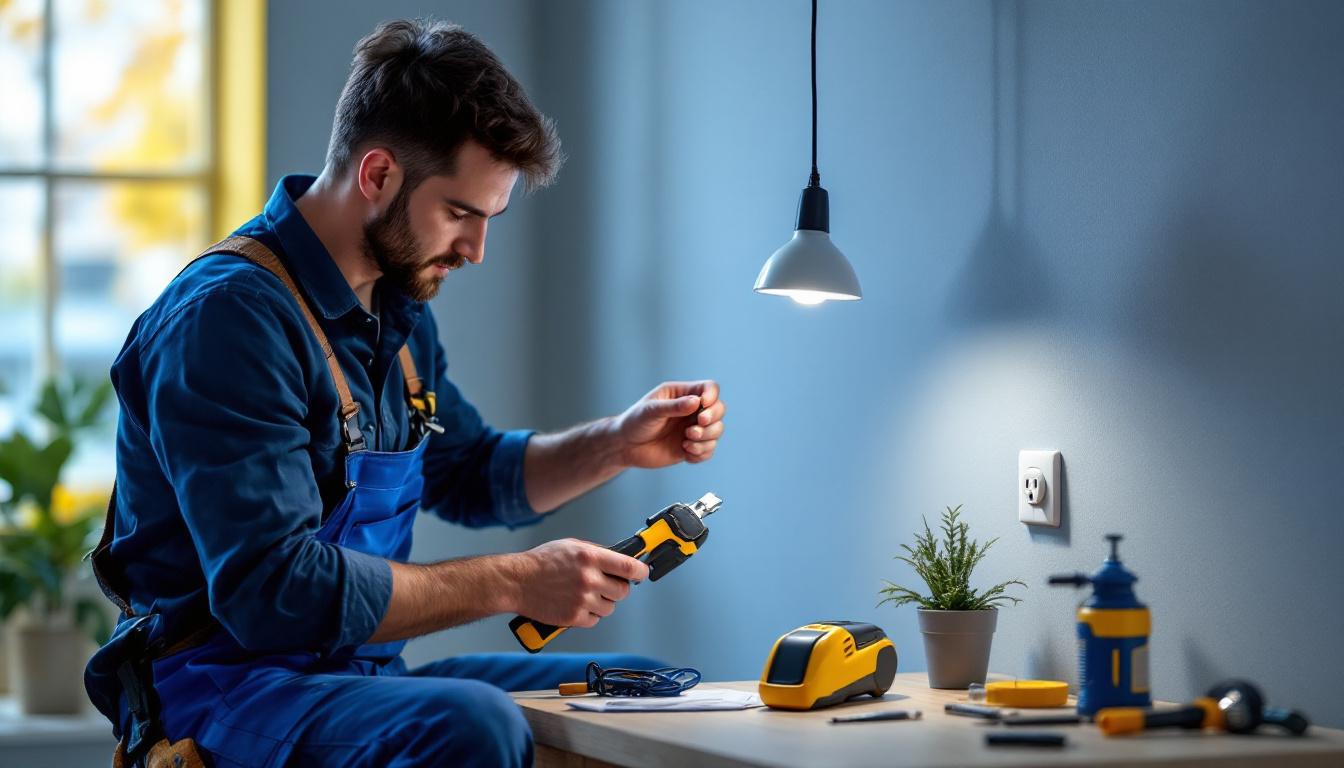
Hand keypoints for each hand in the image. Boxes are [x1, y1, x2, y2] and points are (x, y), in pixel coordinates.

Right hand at [510, 539, 649, 627]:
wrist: (516, 582)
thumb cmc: (541, 562)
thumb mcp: (571, 546)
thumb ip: (597, 553)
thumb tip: (619, 559)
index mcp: (590, 557)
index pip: (628, 567)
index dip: (640, 571)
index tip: (642, 573)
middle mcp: (588, 579)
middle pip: (623, 591)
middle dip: (618, 589)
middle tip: (607, 585)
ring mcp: (582, 600)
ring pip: (610, 607)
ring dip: (603, 603)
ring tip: (586, 595)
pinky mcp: (574, 617)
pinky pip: (594, 620)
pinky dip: (589, 615)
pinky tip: (577, 605)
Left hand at [614, 380, 725, 467]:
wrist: (625, 446)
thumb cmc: (634, 422)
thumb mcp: (651, 411)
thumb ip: (673, 407)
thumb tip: (696, 402)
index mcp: (682, 394)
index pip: (709, 388)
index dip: (712, 395)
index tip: (704, 404)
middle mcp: (692, 410)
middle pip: (719, 409)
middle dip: (712, 420)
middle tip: (693, 429)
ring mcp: (693, 429)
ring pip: (717, 430)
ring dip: (706, 438)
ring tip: (686, 442)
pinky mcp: (691, 447)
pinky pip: (709, 450)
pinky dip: (702, 453)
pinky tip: (686, 453)